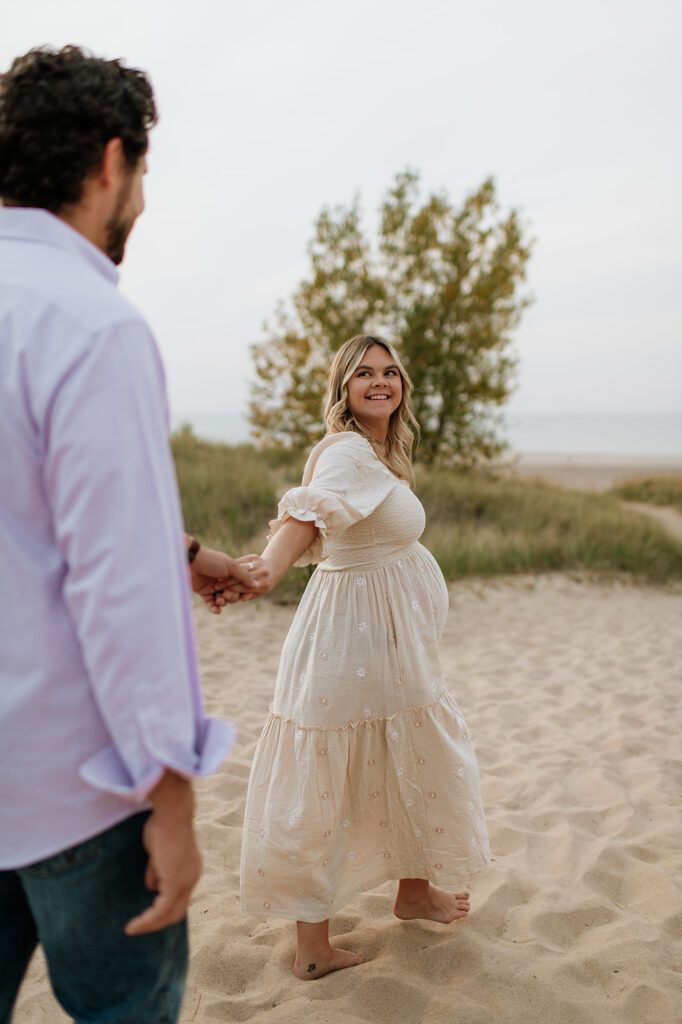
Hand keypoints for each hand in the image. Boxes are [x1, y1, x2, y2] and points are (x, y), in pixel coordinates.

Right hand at [125, 773, 200, 935]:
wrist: (172, 813)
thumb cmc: (163, 824)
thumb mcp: (158, 852)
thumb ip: (156, 870)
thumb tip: (151, 887)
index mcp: (190, 869)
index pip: (179, 897)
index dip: (163, 908)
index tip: (146, 914)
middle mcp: (192, 877)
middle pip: (177, 911)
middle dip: (157, 922)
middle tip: (138, 927)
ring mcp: (186, 881)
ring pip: (170, 914)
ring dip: (150, 924)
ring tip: (132, 929)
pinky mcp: (175, 883)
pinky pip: (161, 911)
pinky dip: (147, 921)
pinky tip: (133, 926)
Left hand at [190, 545, 267, 612]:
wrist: (190, 561)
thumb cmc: (211, 561)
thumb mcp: (231, 566)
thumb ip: (244, 576)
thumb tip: (256, 585)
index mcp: (230, 573)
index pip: (240, 586)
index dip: (241, 591)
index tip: (243, 595)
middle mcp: (222, 580)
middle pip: (232, 594)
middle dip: (231, 597)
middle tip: (226, 594)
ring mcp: (213, 587)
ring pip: (222, 599)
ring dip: (223, 602)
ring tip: (220, 599)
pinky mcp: (203, 592)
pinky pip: (211, 603)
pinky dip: (214, 608)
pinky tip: (218, 610)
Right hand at [223, 554, 273, 600]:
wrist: (272, 569)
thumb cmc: (263, 585)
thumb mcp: (258, 592)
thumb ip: (250, 595)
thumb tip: (243, 599)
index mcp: (265, 584)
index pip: (245, 588)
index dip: (233, 591)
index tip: (222, 594)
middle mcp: (263, 573)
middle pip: (242, 578)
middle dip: (228, 582)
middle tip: (217, 586)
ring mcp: (259, 563)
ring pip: (240, 569)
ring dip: (228, 573)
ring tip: (219, 578)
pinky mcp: (254, 556)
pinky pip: (240, 561)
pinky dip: (232, 566)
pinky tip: (224, 569)